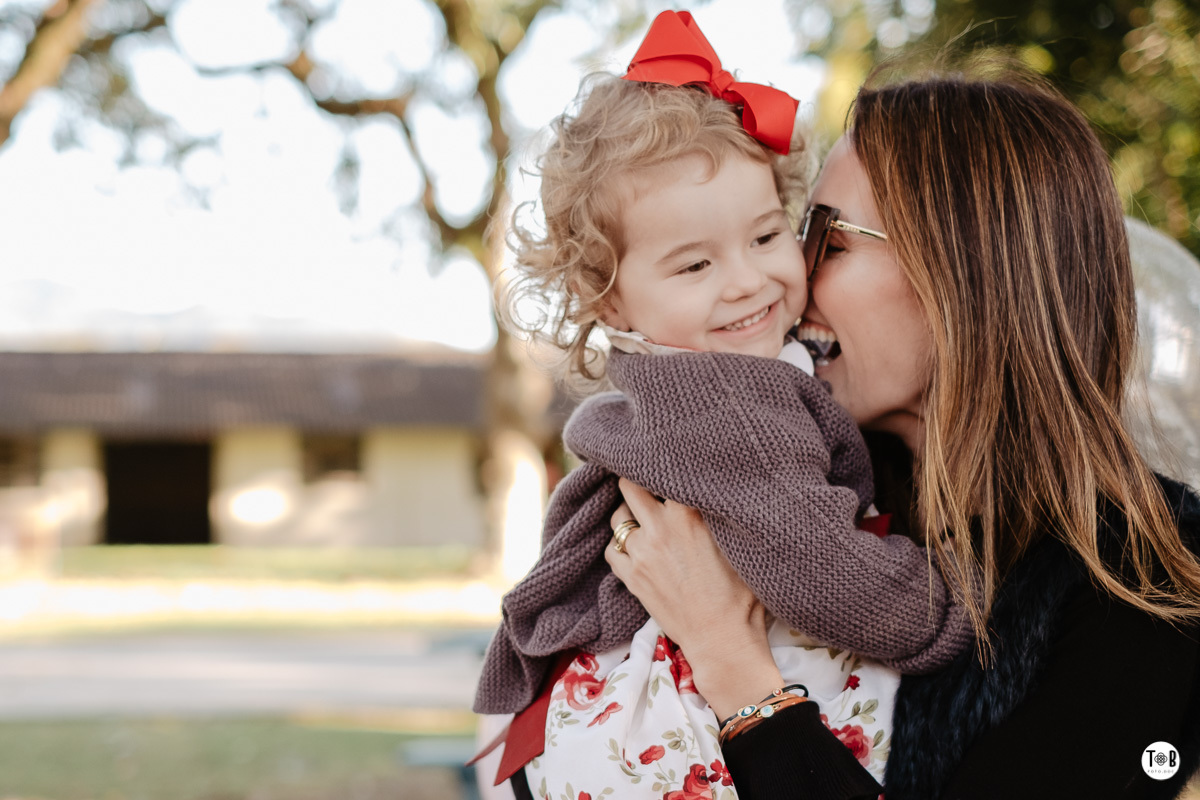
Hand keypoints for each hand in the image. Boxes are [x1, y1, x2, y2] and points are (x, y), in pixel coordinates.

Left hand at [606, 478, 782, 718]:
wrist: (723, 640)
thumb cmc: (742, 594)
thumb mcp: (737, 543)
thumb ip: (718, 512)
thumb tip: (713, 486)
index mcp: (690, 513)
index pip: (662, 472)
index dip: (661, 466)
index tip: (663, 464)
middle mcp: (660, 527)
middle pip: (628, 484)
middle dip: (633, 480)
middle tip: (643, 484)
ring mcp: (641, 552)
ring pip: (616, 517)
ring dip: (627, 516)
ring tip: (642, 522)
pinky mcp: (630, 577)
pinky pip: (610, 549)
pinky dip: (620, 547)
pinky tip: (637, 551)